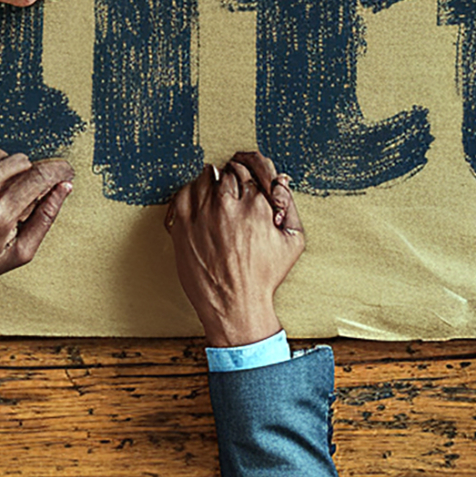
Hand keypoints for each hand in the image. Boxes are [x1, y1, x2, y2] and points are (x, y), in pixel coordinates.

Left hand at [0, 147, 74, 300]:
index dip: (60, 170)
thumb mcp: (18, 253)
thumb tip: (64, 188)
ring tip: (3, 196)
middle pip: (26, 163)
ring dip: (12, 172)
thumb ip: (45, 218)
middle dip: (33, 178)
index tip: (67, 172)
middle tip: (23, 202)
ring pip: (7, 156)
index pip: (41, 176)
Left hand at [165, 151, 306, 348]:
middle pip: (228, 172)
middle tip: (232, 191)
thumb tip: (280, 181)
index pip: (250, 171)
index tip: (245, 186)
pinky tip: (198, 202)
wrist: (234, 305)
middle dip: (232, 179)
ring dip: (211, 182)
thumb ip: (290, 206)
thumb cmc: (263, 276)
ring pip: (205, 178)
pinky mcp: (183, 225)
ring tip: (216, 196)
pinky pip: (184, 193)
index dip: (249, 177)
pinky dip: (191, 192)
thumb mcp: (293, 242)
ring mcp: (203, 214)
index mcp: (256, 206)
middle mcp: (229, 206)